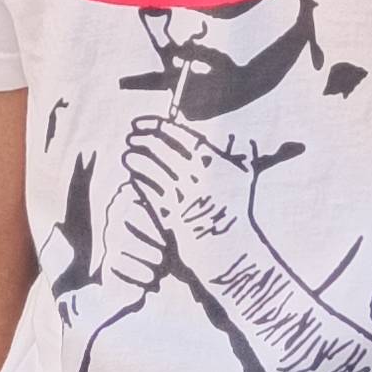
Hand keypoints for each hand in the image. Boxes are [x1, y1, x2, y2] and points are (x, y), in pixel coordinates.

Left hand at [121, 111, 246, 259]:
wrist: (230, 248)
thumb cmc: (237, 211)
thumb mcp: (244, 179)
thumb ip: (241, 155)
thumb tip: (239, 137)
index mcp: (214, 161)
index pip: (180, 135)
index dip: (156, 125)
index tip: (141, 123)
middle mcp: (197, 175)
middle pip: (161, 148)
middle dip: (141, 139)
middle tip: (130, 137)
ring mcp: (183, 195)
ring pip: (151, 169)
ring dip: (135, 159)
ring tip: (127, 155)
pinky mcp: (171, 213)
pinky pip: (149, 192)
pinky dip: (139, 182)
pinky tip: (133, 177)